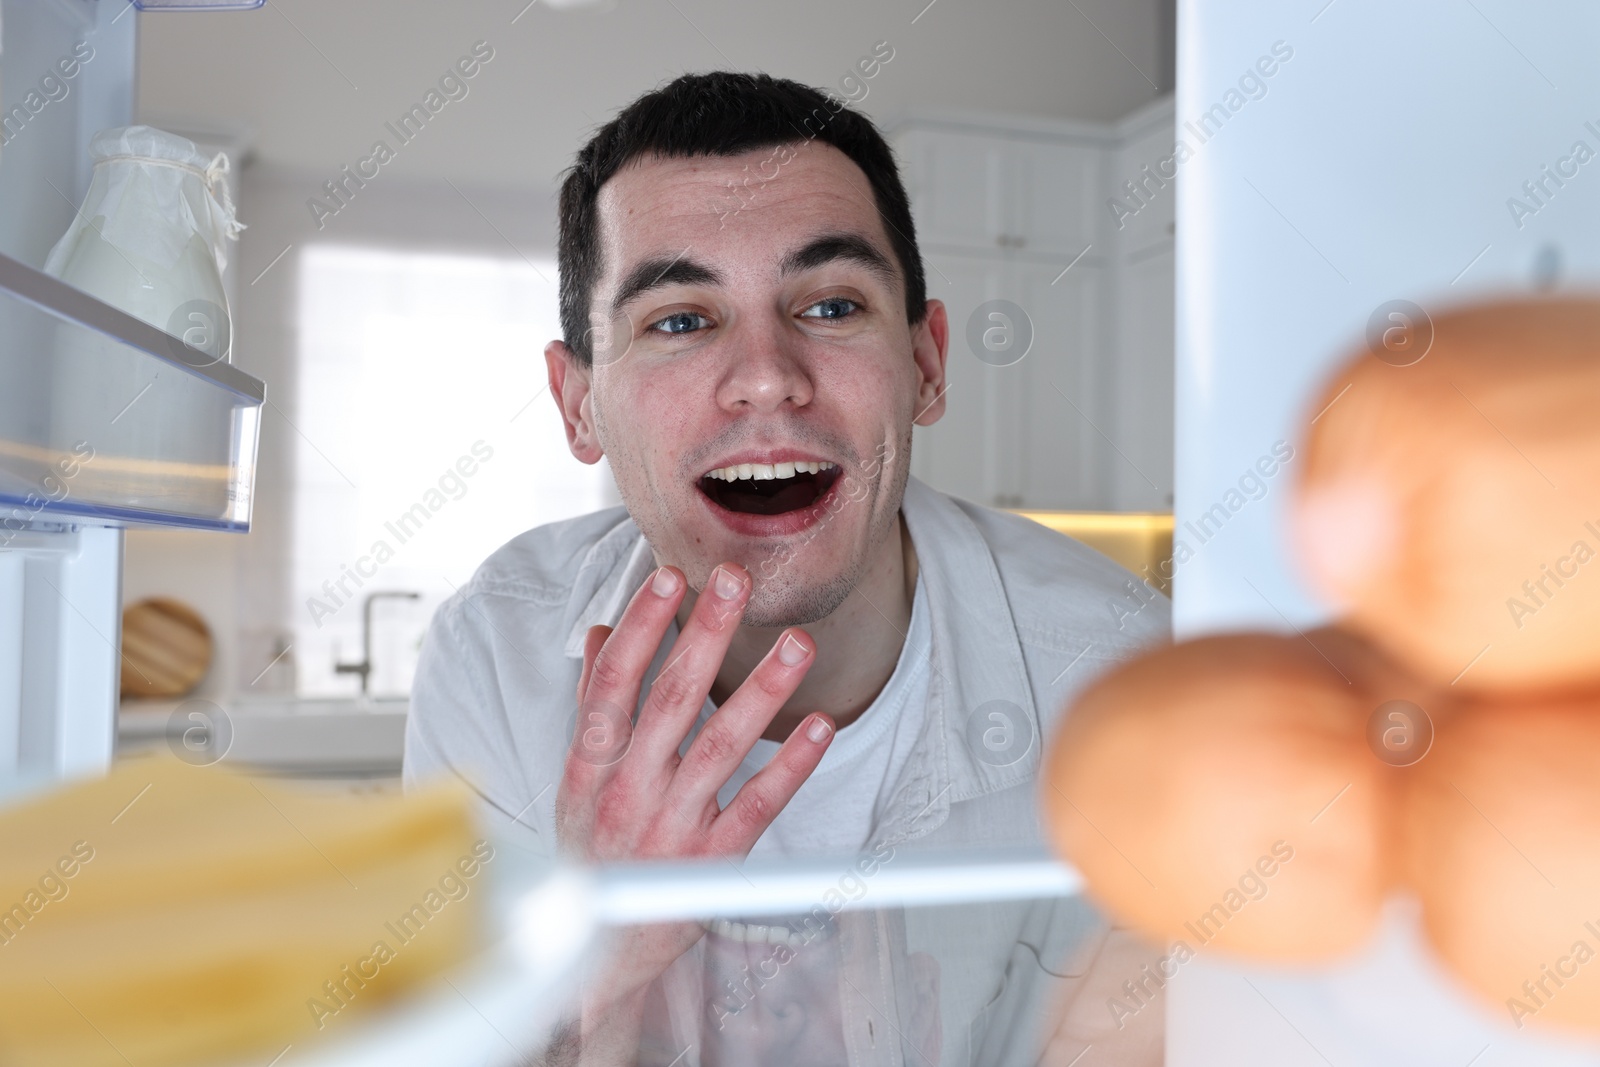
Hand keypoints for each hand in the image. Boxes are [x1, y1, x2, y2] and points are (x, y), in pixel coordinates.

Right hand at [553, 561, 835, 1022]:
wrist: (596, 957)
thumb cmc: (589, 855)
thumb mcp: (575, 780)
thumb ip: (590, 706)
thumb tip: (597, 633)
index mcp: (590, 764)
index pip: (613, 681)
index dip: (641, 626)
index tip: (672, 576)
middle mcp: (629, 788)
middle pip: (671, 699)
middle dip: (705, 634)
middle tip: (738, 582)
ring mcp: (672, 825)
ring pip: (721, 745)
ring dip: (763, 690)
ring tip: (797, 643)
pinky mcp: (712, 862)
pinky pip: (758, 806)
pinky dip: (791, 766)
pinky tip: (821, 726)